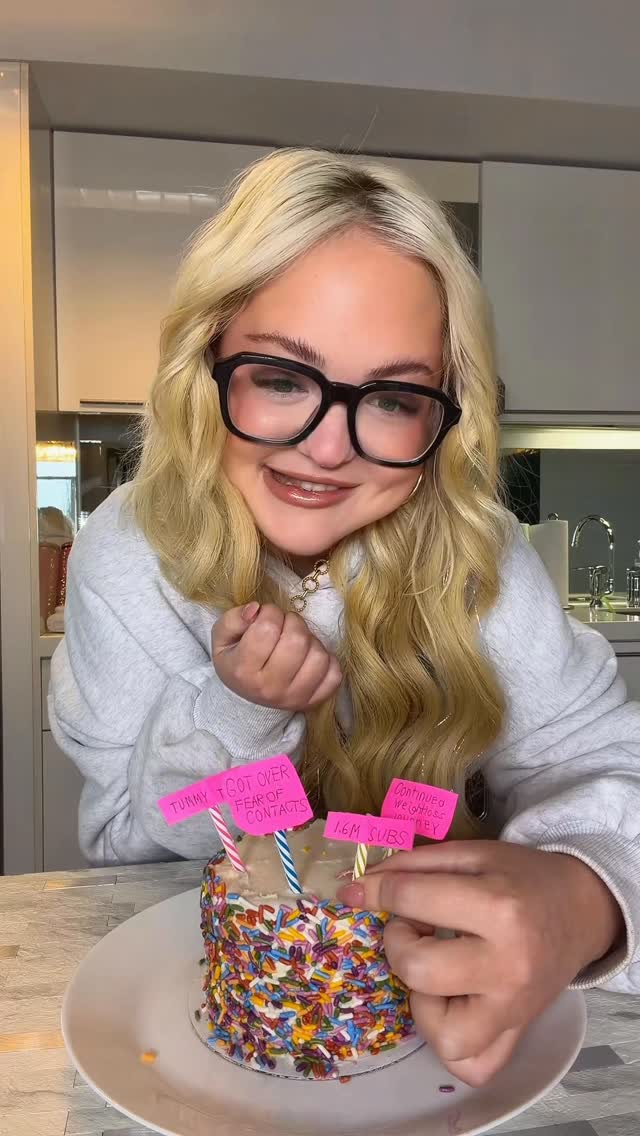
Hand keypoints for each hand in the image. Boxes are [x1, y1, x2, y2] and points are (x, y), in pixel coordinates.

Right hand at [212, 602, 341, 711]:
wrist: (247, 701)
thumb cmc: (236, 662)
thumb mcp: (222, 640)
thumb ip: (234, 619)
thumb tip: (256, 609)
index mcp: (243, 670)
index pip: (267, 628)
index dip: (270, 612)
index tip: (265, 617)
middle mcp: (270, 687)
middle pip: (297, 640)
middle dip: (293, 622)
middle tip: (284, 626)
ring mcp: (295, 697)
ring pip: (318, 655)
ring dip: (310, 641)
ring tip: (297, 643)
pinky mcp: (314, 701)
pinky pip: (334, 674)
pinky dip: (326, 660)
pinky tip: (309, 658)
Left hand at [338, 840, 622, 1085]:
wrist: (581, 909)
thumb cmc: (521, 878)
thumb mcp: (471, 854)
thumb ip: (413, 866)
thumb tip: (356, 888)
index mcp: (499, 908)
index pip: (412, 901)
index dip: (376, 890)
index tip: (363, 889)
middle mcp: (507, 966)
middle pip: (417, 969)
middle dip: (399, 942)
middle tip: (415, 925)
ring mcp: (514, 1010)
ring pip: (441, 1032)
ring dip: (422, 998)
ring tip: (436, 967)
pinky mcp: (517, 1034)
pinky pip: (470, 1065)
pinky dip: (450, 1042)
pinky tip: (451, 1004)